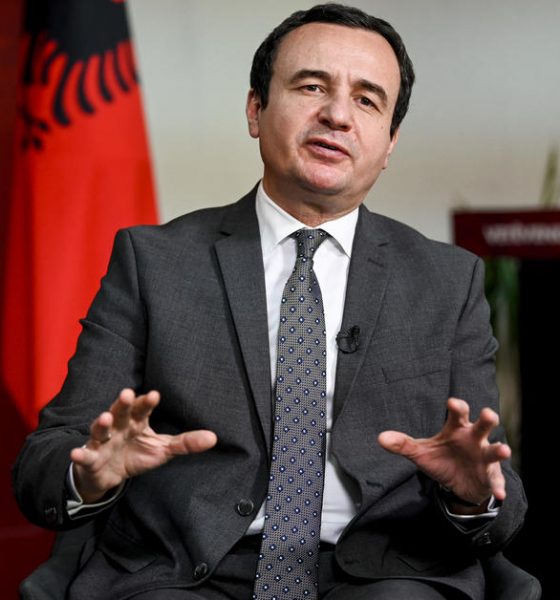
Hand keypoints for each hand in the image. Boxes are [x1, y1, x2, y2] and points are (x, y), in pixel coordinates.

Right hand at [70, 388, 216, 502]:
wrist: (108, 474)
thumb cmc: (137, 454)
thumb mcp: (163, 449)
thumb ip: (185, 443)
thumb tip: (214, 438)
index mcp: (137, 422)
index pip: (142, 409)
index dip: (147, 402)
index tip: (155, 395)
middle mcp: (119, 426)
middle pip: (120, 412)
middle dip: (123, 403)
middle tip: (128, 394)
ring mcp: (102, 441)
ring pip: (100, 430)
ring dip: (101, 423)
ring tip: (104, 418)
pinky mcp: (90, 458)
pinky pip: (84, 456)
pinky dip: (79, 455)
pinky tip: (76, 453)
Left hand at [378, 397, 510, 506]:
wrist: (458, 483)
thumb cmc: (442, 458)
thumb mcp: (421, 451)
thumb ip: (403, 444)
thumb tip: (380, 438)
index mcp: (456, 429)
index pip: (458, 414)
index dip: (457, 407)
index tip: (452, 403)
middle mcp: (474, 439)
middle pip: (482, 426)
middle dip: (486, 420)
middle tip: (488, 414)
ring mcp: (484, 457)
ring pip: (494, 450)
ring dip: (499, 450)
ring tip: (504, 450)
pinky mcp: (491, 476)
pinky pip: (496, 481)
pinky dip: (498, 487)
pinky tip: (499, 494)